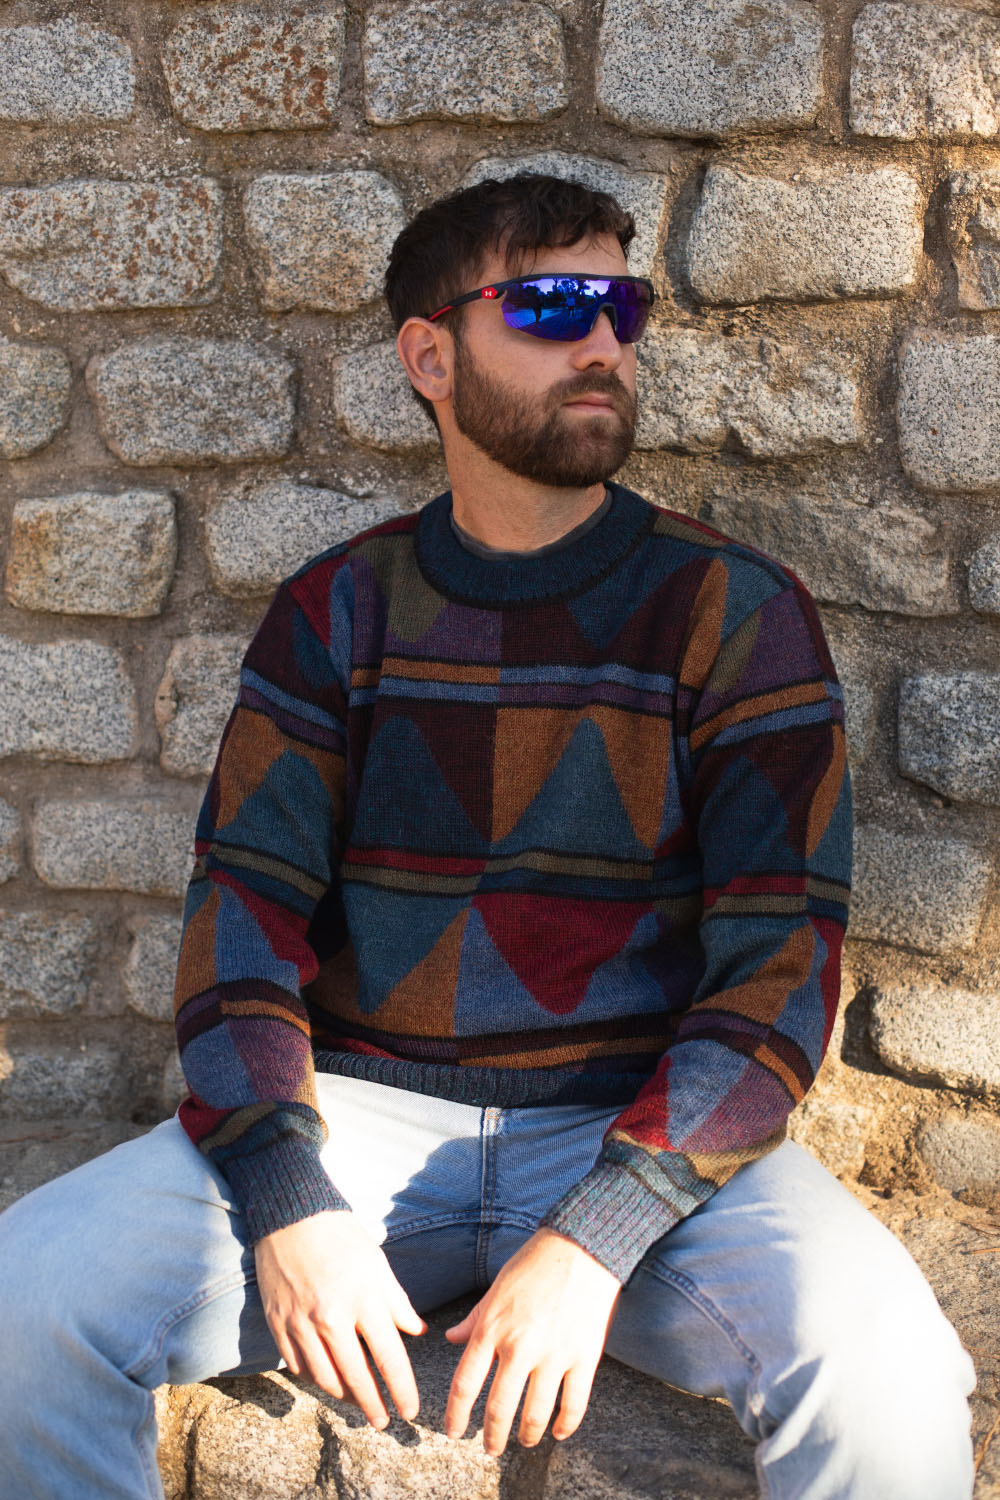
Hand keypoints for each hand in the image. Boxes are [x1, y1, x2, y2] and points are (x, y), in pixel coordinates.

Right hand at [254, 1210, 425, 1429]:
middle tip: (383, 1422)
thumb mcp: (378, 1265)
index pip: (389, 1357)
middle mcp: (331, 1317)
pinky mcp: (278, 1324)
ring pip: (324, 1378)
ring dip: (344, 1396)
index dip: (402, 1389)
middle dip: (373, 1407)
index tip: (410, 1409)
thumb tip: (417, 1332)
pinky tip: (326, 1379)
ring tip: (358, 1402)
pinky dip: (314, 1377)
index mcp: (363, 1299)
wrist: (291, 1216)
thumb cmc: (342, 1238)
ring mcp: (301, 1323)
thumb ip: (398, 1303)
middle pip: (356, 1378)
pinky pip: (297, 1365)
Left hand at [443, 1226, 620, 1454]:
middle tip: (490, 1448)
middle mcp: (520, 1346)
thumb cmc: (535, 1263)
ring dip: (526, 1436)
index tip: (455, 1431)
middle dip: (492, 1436)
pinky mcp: (585, 1357)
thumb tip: (451, 1337)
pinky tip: (558, 1433)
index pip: (465, 1384)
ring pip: (535, 1413)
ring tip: (523, 1442)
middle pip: (499, 1408)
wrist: (582, 1247)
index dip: (457, 1415)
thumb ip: (474, 1318)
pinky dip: (565, 1426)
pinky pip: (574, 1404)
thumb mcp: (496, 1288)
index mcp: (492, 1328)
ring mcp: (554, 1354)